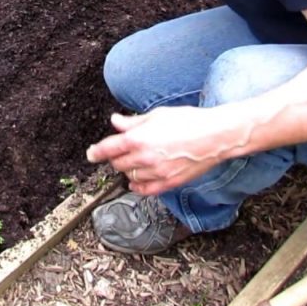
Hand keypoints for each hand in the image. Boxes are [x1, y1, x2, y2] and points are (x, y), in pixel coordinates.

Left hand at [85, 107, 244, 195]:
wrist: (216, 136)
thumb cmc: (189, 121)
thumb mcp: (158, 115)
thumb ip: (133, 122)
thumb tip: (115, 122)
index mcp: (139, 138)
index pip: (108, 149)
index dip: (96, 152)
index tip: (91, 154)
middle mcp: (145, 157)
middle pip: (117, 164)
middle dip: (115, 157)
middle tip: (120, 151)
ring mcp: (157, 173)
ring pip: (130, 176)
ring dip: (127, 170)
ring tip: (135, 161)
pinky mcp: (169, 183)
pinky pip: (145, 190)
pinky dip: (138, 186)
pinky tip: (138, 180)